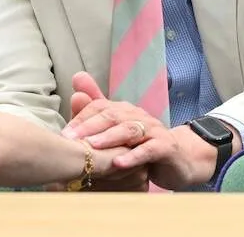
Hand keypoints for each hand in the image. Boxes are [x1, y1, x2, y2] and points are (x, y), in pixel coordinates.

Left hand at [62, 77, 219, 189]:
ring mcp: (153, 131)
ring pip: (129, 130)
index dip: (81, 118)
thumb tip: (76, 79)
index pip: (100, 107)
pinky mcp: (165, 148)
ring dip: (109, 138)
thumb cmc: (144, 144)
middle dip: (90, 126)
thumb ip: (97, 106)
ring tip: (91, 146)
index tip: (64, 133)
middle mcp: (138, 116)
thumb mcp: (119, 129)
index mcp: (125, 111)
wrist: (180, 159)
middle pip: (112, 116)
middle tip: (70, 139)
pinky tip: (118, 164)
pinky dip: (134, 157)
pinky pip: (149, 150)